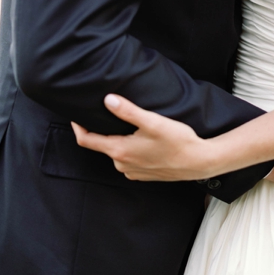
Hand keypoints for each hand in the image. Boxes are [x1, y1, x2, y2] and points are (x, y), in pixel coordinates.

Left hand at [72, 96, 207, 181]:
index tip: (76, 115)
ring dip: (119, 139)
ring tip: (130, 125)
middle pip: (102, 144)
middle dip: (103, 129)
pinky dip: (130, 148)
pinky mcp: (141, 174)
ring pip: (116, 152)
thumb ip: (128, 111)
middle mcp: (121, 164)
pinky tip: (144, 140)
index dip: (78, 127)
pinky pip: (128, 159)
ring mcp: (131, 171)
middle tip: (110, 113)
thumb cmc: (177, 141)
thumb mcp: (153, 122)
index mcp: (119, 150)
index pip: (87, 140)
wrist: (197, 162)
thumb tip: (107, 100)